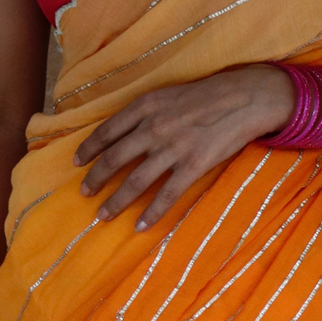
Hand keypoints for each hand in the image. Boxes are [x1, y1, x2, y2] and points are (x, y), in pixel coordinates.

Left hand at [74, 64, 295, 231]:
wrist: (244, 98)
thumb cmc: (207, 95)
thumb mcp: (168, 94)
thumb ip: (145, 112)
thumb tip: (123, 132)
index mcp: (145, 106)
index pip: (107, 131)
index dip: (89, 149)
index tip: (77, 163)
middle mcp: (153, 127)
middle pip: (115, 159)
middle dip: (96, 179)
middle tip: (84, 193)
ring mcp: (173, 148)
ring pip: (135, 181)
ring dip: (115, 201)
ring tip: (103, 215)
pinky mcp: (193, 165)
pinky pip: (166, 194)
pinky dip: (151, 213)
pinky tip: (139, 226)